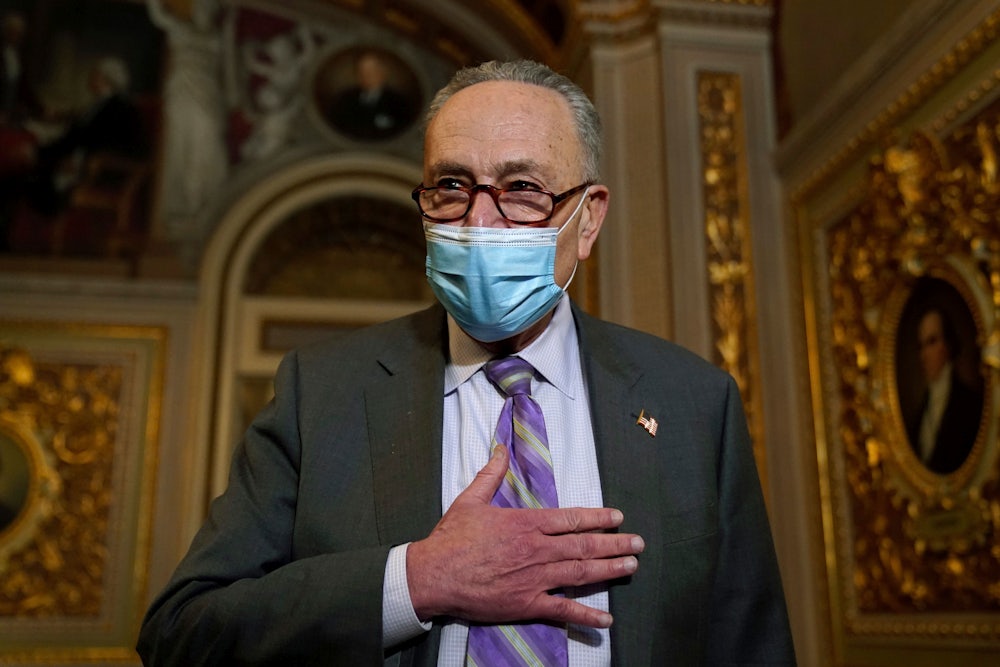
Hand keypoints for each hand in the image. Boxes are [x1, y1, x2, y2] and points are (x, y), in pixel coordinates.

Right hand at [406, 444, 643, 627]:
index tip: (618, 517)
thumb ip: (491, 475)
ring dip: (610, 569)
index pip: (571, 519)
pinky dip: (587, 615)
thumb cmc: (452, 538)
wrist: (434, 575)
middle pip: (584, 545)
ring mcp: (535, 578)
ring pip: (581, 572)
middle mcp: (537, 550)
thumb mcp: (470, 499)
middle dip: (615, 543)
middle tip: (638, 543)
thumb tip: (501, 449)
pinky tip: (606, 619)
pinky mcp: (527, 604)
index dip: (598, 518)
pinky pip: (563, 610)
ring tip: (632, 566)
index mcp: (526, 524)